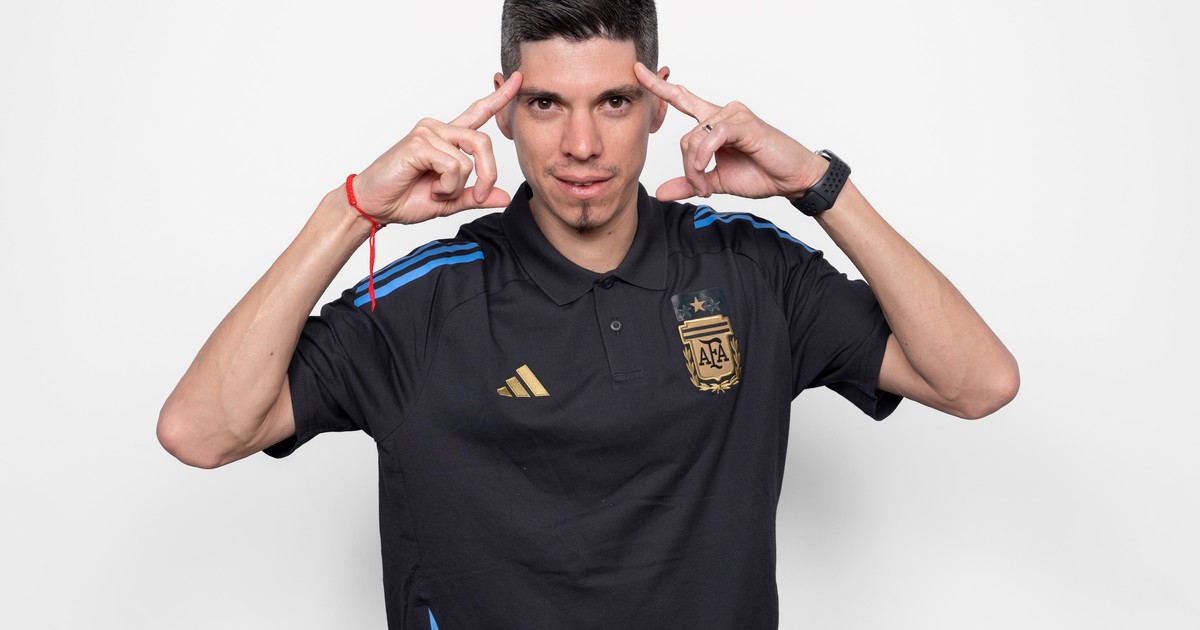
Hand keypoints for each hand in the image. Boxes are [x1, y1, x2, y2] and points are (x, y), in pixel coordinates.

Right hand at [349, 72, 522, 223]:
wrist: (374, 206)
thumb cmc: (404, 198)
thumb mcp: (449, 201)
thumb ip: (475, 197)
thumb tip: (504, 197)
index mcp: (447, 138)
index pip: (477, 112)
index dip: (499, 97)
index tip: (517, 79)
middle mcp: (438, 129)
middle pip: (483, 142)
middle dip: (488, 174)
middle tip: (477, 196)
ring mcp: (428, 133)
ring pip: (468, 159)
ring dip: (457, 185)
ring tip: (437, 190)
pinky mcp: (418, 142)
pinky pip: (453, 164)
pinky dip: (447, 184)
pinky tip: (430, 187)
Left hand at [634, 63, 829, 201]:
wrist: (791, 180)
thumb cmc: (760, 174)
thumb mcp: (715, 182)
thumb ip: (689, 184)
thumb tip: (661, 193)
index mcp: (714, 122)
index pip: (682, 98)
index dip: (659, 86)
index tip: (638, 72)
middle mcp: (722, 113)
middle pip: (684, 136)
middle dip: (687, 168)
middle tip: (700, 187)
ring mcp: (733, 116)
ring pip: (694, 139)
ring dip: (695, 169)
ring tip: (707, 186)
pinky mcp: (743, 124)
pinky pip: (710, 137)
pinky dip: (705, 159)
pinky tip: (709, 173)